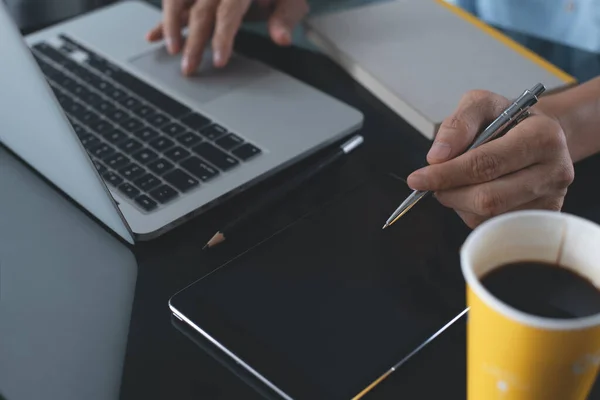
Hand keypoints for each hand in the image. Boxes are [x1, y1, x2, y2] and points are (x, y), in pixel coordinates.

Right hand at [146, 0, 308, 74]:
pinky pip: (176, 1)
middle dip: (193, 42)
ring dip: (171, 26)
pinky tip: (153, 37)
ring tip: (171, 51)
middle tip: (189, 69)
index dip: (222, 37)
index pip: (228, 12)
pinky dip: (165, 19)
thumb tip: (282, 39)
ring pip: (179, 1)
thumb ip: (285, 16)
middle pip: (201, 11)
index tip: (218, 61)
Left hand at [406, 90, 574, 228]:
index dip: (446, 174)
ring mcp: (552, 199)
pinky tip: (474, 193)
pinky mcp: (544, 218)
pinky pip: (494, 226)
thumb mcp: (481, 104)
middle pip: (488, 197)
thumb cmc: (507, 119)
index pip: (486, 163)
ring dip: (458, 202)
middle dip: (449, 192)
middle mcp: (555, 170)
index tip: (416, 179)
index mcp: (542, 136)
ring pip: (487, 216)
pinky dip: (472, 212)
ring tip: (457, 182)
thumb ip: (458, 123)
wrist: (539, 136)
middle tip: (431, 184)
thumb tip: (437, 157)